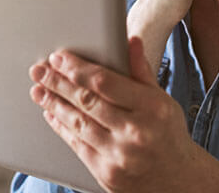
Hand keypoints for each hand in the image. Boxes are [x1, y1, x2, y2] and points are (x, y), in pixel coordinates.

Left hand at [28, 37, 200, 192]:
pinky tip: (51, 114)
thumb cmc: (167, 134)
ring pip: (78, 123)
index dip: (78, 68)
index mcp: (152, 108)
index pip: (105, 82)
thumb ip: (141, 71)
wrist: (179, 181)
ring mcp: (120, 155)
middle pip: (87, 101)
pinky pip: (77, 145)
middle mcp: (136, 132)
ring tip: (38, 89)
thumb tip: (130, 40)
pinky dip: (62, 127)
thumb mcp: (162, 100)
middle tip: (39, 70)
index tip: (59, 58)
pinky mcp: (107, 173)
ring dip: (54, 104)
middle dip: (58, 83)